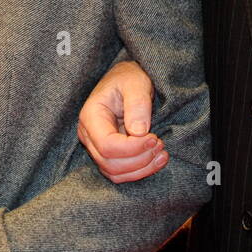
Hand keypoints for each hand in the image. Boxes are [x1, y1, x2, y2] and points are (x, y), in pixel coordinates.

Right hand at [77, 59, 167, 182]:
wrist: (128, 80)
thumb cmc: (129, 78)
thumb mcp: (135, 82)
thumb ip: (137, 104)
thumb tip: (138, 132)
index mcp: (91, 116)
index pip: (107, 145)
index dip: (132, 148)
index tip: (155, 138)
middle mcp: (89, 135)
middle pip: (109, 163)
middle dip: (139, 160)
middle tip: (160, 145)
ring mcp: (96, 146)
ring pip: (114, 173)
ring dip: (141, 169)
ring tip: (162, 154)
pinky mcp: (108, 154)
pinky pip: (121, 173)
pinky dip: (140, 171)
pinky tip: (157, 160)